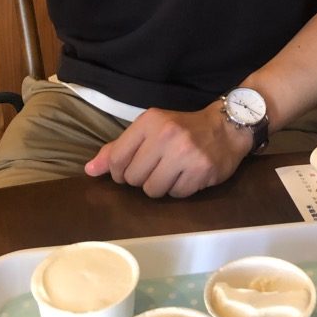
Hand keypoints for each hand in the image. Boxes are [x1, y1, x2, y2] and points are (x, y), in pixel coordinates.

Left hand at [84, 102, 252, 197]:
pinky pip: (176, 195)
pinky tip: (187, 175)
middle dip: (141, 179)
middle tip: (156, 168)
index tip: (130, 168)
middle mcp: (166, 135)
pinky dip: (179, 189)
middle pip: (133, 178)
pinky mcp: (201, 171)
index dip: (119, 171)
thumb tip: (89, 170)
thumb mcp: (149, 129)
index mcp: (150, 121)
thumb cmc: (182, 128)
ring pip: (152, 191)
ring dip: (159, 187)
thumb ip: (118, 148)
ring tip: (171, 173)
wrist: (227, 127)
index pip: (116, 158)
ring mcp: (185, 154)